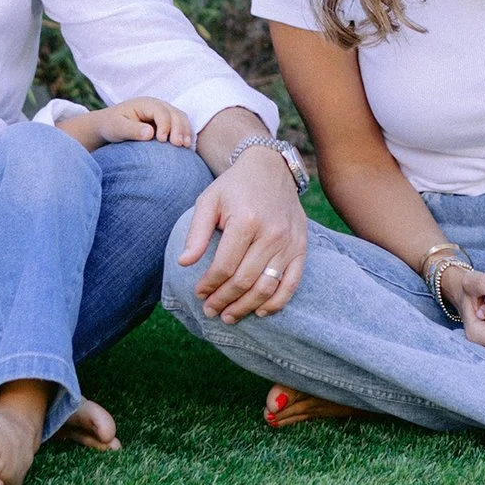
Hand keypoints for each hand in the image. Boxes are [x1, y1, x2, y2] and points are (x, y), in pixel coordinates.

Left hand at [64, 97, 194, 151]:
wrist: (109, 126)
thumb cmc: (111, 125)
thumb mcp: (117, 128)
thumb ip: (132, 130)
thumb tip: (150, 133)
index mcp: (145, 104)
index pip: (161, 112)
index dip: (165, 125)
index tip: (162, 140)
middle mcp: (157, 106)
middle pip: (174, 113)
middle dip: (179, 128)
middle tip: (179, 145)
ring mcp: (163, 113)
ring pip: (180, 118)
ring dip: (185, 131)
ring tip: (186, 146)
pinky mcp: (166, 122)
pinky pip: (180, 125)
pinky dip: (185, 134)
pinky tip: (186, 147)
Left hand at [178, 143, 307, 322]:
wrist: (270, 168)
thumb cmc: (234, 186)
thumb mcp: (209, 201)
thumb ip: (196, 233)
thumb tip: (183, 264)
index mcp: (246, 221)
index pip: (224, 266)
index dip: (209, 285)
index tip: (198, 294)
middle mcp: (271, 233)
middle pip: (245, 280)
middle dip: (224, 301)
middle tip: (210, 311)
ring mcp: (289, 242)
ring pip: (267, 287)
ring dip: (246, 307)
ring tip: (230, 316)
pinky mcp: (301, 247)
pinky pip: (291, 283)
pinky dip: (276, 302)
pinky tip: (260, 312)